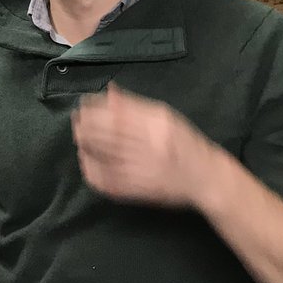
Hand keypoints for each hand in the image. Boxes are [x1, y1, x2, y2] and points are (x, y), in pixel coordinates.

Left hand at [71, 84, 217, 208]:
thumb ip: (136, 105)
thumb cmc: (185, 143)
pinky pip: (106, 180)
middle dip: (85, 126)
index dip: (94, 110)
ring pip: (103, 156)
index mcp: (157, 126)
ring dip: (85, 145)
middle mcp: (149, 147)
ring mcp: (142, 170)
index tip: (83, 105)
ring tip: (79, 137)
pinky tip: (86, 161)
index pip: (116, 115)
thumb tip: (109, 92)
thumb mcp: (166, 117)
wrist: (206, 179)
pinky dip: (91, 170)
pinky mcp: (137, 190)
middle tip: (76, 121)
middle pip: (107, 134)